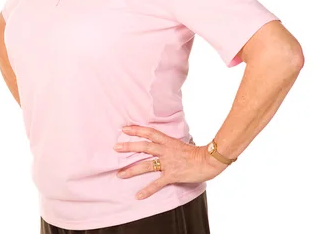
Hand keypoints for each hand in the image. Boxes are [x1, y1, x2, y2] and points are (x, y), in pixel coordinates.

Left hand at [113, 125, 227, 199]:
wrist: (208, 160)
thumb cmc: (196, 153)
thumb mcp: (180, 144)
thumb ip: (169, 144)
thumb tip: (160, 144)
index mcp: (168, 141)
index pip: (149, 132)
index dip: (136, 130)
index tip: (124, 128)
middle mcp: (166, 150)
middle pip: (144, 146)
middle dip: (129, 147)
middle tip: (116, 148)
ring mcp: (168, 162)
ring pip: (146, 164)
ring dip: (132, 170)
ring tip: (120, 174)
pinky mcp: (172, 175)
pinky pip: (157, 183)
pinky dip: (147, 190)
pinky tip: (138, 195)